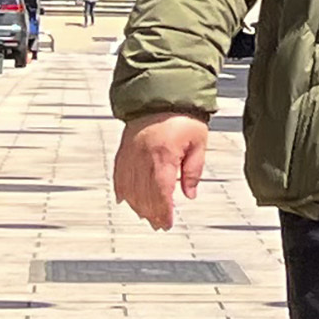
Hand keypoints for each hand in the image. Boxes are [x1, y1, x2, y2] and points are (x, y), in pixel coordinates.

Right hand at [112, 112, 207, 232]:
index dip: (164, 212)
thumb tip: (189, 194)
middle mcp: (143, 157)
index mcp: (163, 155)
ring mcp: (130, 154)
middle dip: (152, 213)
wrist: (161, 93)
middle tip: (159, 224)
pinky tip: (126, 200)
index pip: (162, 192)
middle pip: (144, 194)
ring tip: (147, 216)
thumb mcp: (198, 142)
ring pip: (130, 188)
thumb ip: (194, 171)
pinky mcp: (124, 150)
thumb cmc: (182, 116)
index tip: (167, 223)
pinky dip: (122, 190)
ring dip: (138, 205)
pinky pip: (119, 175)